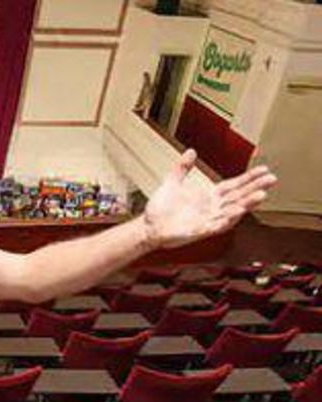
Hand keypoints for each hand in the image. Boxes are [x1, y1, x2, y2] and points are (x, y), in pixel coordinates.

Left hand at [142, 149, 275, 249]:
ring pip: (232, 211)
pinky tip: (236, 212)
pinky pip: (217, 226)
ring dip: (247, 204)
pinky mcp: (199, 231)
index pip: (234, 185)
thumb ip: (182, 168)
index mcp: (209, 196)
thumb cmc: (161, 209)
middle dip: (255, 188)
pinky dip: (226, 219)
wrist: (148, 226)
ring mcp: (208, 220)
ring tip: (261, 195)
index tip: (264, 170)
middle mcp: (212, 208)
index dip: (249, 178)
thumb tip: (191, 151)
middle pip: (239, 196)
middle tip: (272, 179)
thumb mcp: (172, 183)